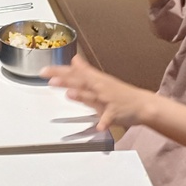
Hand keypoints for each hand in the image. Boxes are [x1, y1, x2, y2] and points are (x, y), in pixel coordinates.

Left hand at [42, 55, 156, 131]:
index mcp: (95, 80)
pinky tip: (99, 126)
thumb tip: (74, 59)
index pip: (74, 73)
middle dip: (65, 80)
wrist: (142, 104)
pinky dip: (105, 122)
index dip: (58, 71)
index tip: (44, 71)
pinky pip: (109, 118)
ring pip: (92, 97)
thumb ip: (85, 70)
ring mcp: (107, 100)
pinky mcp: (115, 112)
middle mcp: (99, 87)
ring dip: (81, 95)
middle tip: (50, 79)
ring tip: (70, 94)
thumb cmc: (120, 93)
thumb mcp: (101, 78)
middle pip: (80, 82)